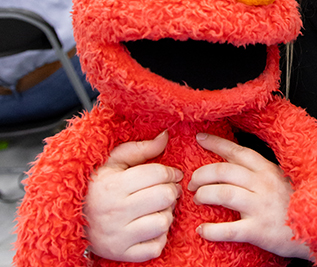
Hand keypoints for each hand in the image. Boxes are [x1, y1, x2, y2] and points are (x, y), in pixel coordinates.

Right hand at [84, 131, 183, 261]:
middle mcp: (114, 211)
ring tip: (155, 209)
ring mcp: (118, 236)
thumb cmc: (97, 189)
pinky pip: (156, 246)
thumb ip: (140, 149)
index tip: (172, 174)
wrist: (71, 223)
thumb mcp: (112, 163)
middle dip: (170, 191)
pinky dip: (159, 237)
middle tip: (165, 191)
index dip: (171, 172)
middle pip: (165, 197)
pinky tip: (149, 227)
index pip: (158, 174)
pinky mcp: (122, 254)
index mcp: (112, 185)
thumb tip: (165, 136)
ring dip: (166, 214)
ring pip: (164, 222)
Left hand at [189, 133, 311, 259]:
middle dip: (202, 174)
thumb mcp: (282, 181)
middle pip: (225, 171)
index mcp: (269, 171)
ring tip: (198, 198)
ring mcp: (261, 208)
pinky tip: (203, 230)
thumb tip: (234, 164)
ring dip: (205, 194)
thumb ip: (261, 172)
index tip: (200, 138)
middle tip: (192, 182)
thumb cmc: (298, 206)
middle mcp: (264, 185)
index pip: (238, 152)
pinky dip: (212, 230)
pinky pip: (229, 229)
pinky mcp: (259, 230)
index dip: (217, 143)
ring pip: (224, 193)